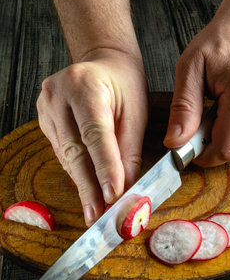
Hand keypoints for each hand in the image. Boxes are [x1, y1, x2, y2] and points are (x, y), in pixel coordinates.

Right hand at [37, 48, 147, 225]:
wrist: (103, 64)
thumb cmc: (124, 86)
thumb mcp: (136, 114)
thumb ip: (129, 151)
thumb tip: (125, 188)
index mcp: (85, 86)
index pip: (95, 134)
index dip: (104, 168)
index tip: (113, 195)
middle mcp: (58, 95)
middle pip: (75, 150)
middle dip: (89, 187)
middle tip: (98, 215)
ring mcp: (46, 107)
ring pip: (66, 156)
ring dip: (82, 185)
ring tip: (94, 209)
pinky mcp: (44, 119)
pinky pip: (61, 152)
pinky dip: (76, 172)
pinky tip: (87, 190)